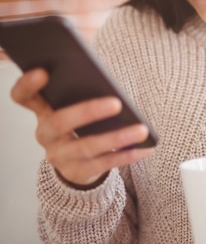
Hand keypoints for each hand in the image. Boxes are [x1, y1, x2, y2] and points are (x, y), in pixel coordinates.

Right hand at [11, 68, 153, 186]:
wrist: (76, 161)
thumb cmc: (80, 120)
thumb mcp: (75, 103)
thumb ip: (81, 89)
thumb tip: (105, 78)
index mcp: (41, 109)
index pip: (23, 96)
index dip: (27, 84)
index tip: (43, 70)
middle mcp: (45, 133)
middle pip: (59, 122)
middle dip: (87, 111)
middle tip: (116, 103)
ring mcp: (58, 155)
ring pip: (87, 146)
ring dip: (117, 137)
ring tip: (142, 130)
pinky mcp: (76, 172)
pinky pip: (103, 164)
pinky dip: (126, 155)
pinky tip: (145, 148)